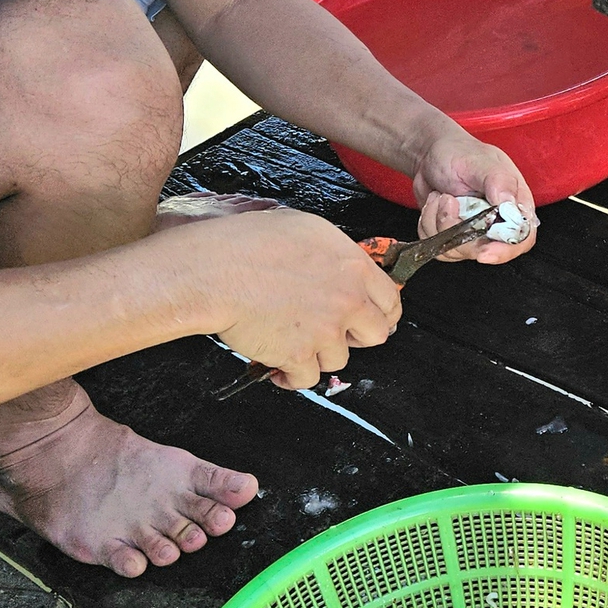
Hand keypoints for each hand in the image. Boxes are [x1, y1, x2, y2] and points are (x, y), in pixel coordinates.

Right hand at [187, 209, 402, 389]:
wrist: (217, 271)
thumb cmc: (248, 242)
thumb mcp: (305, 228)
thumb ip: (334, 252)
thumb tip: (341, 265)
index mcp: (353, 266)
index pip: (390, 299)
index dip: (381, 312)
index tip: (372, 319)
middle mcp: (347, 300)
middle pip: (376, 334)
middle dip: (356, 336)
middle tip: (335, 333)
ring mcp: (326, 331)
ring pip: (338, 358)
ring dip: (318, 354)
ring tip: (294, 341)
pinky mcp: (299, 356)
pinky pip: (306, 379)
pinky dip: (292, 377)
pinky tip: (281, 368)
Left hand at [411, 126, 536, 264]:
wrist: (431, 155)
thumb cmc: (460, 152)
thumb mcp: (481, 162)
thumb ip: (498, 181)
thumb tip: (509, 204)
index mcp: (514, 205)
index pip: (521, 240)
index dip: (505, 251)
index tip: (484, 252)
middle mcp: (497, 223)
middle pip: (485, 250)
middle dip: (459, 231)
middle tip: (448, 201)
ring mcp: (473, 232)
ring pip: (457, 250)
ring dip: (439, 223)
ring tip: (440, 196)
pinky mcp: (453, 237)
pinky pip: (439, 247)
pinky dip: (428, 226)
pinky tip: (433, 204)